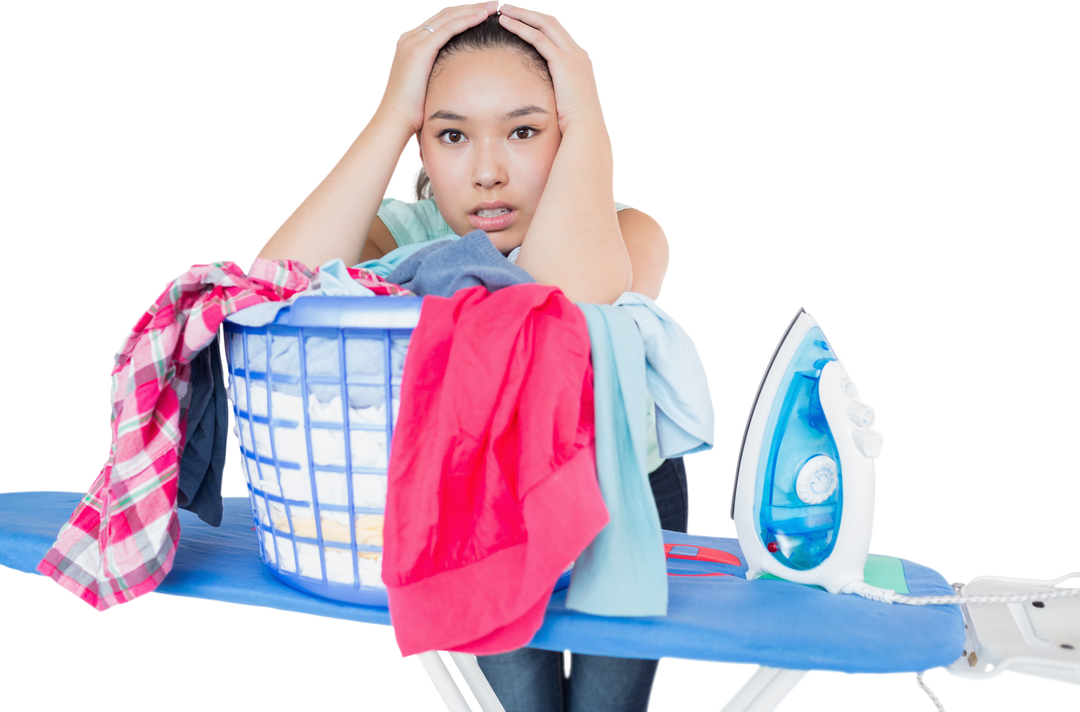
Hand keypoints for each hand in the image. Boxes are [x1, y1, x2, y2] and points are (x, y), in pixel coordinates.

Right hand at [377, 2, 498, 135]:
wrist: (394, 119)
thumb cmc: (411, 109)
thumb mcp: (423, 82)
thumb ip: (435, 70)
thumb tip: (454, 73)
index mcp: (409, 41)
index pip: (440, 19)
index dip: (462, 12)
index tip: (483, 11)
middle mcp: (409, 36)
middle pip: (445, 12)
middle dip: (471, 5)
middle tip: (494, 3)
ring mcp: (413, 41)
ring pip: (448, 16)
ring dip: (473, 9)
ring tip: (494, 6)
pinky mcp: (420, 50)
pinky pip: (449, 28)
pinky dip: (467, 20)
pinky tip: (483, 16)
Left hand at [496, 3, 607, 134]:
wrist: (587, 129)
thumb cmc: (576, 121)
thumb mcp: (568, 98)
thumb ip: (559, 87)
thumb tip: (545, 90)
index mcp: (581, 58)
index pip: (558, 29)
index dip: (538, 19)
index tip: (520, 15)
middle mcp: (579, 52)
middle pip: (551, 19)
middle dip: (528, 10)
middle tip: (507, 5)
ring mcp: (573, 55)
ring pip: (545, 23)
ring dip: (522, 13)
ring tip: (502, 9)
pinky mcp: (563, 63)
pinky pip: (539, 38)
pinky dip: (521, 27)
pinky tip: (505, 23)